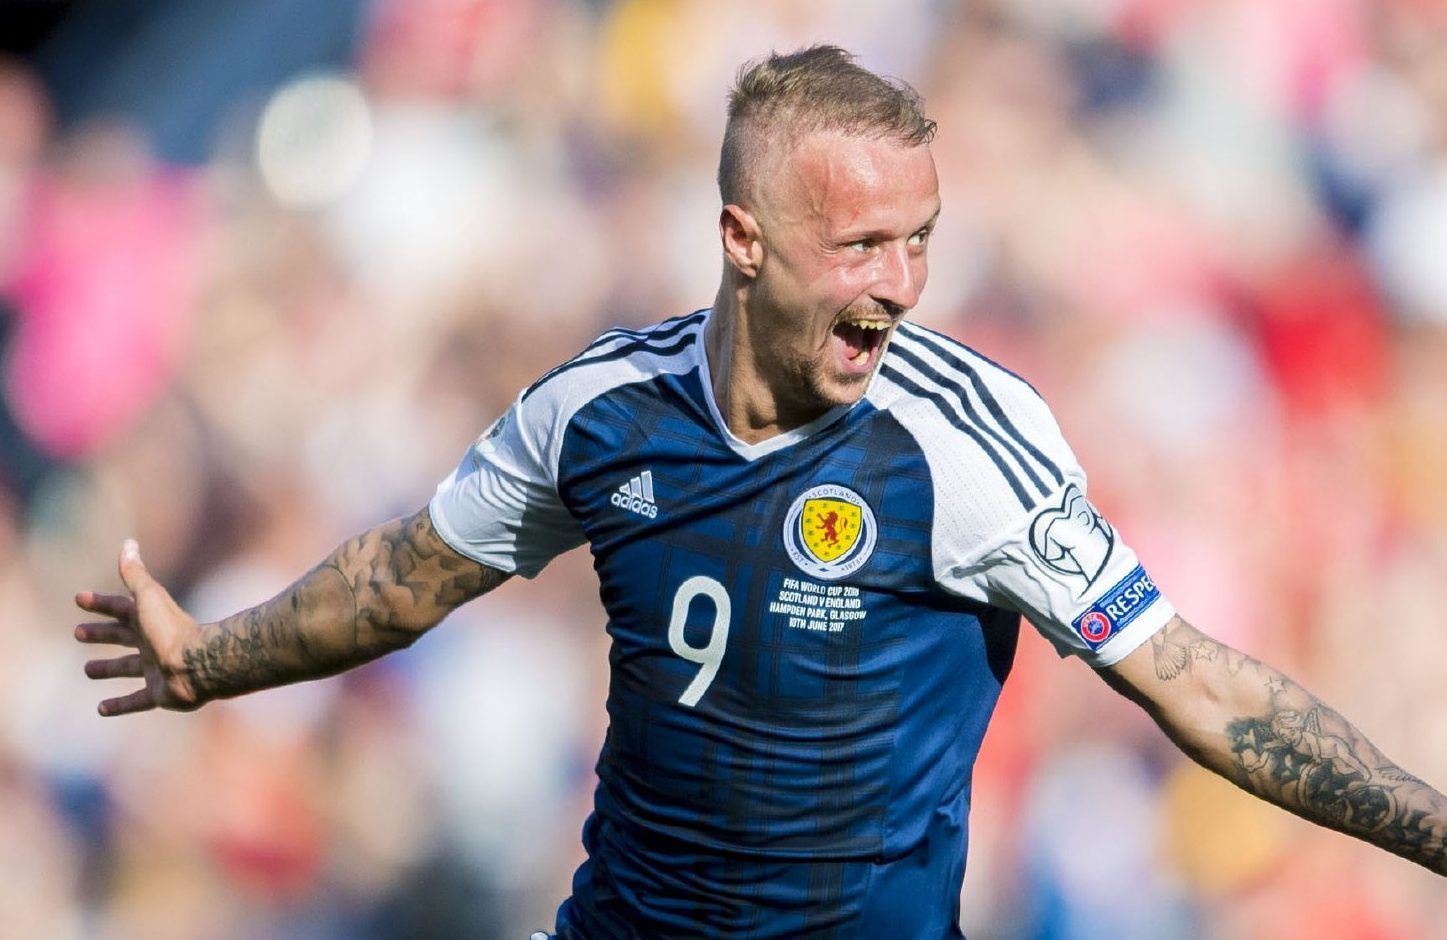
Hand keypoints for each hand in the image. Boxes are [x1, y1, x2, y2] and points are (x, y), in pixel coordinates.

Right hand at [75, 540, 203, 715]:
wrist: (200, 664)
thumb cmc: (171, 629)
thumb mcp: (148, 599)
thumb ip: (135, 574)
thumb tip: (128, 543)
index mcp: (149, 620)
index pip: (121, 608)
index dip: (101, 603)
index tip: (78, 598)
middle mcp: (153, 643)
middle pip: (123, 637)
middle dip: (102, 634)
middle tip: (78, 633)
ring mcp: (157, 669)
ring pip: (129, 668)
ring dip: (108, 668)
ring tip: (88, 670)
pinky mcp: (160, 694)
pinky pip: (137, 700)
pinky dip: (120, 705)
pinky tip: (101, 708)